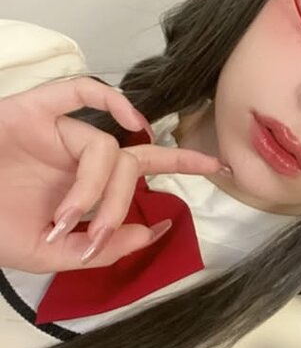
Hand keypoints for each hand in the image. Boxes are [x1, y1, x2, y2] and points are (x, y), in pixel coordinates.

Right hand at [0, 76, 226, 272]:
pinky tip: (127, 119)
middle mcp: (76, 157)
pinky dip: (106, 97)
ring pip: (102, 148)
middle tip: (145, 201)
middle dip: (151, 177)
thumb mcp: (53, 254)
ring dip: (93, 188)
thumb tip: (155, 229)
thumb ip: (104, 246)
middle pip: (130, 159)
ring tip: (67, 218)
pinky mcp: (33, 112)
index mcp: (84, 187)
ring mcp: (57, 133)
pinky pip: (78, 92)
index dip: (180, 166)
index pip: (141, 171)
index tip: (219, 169)